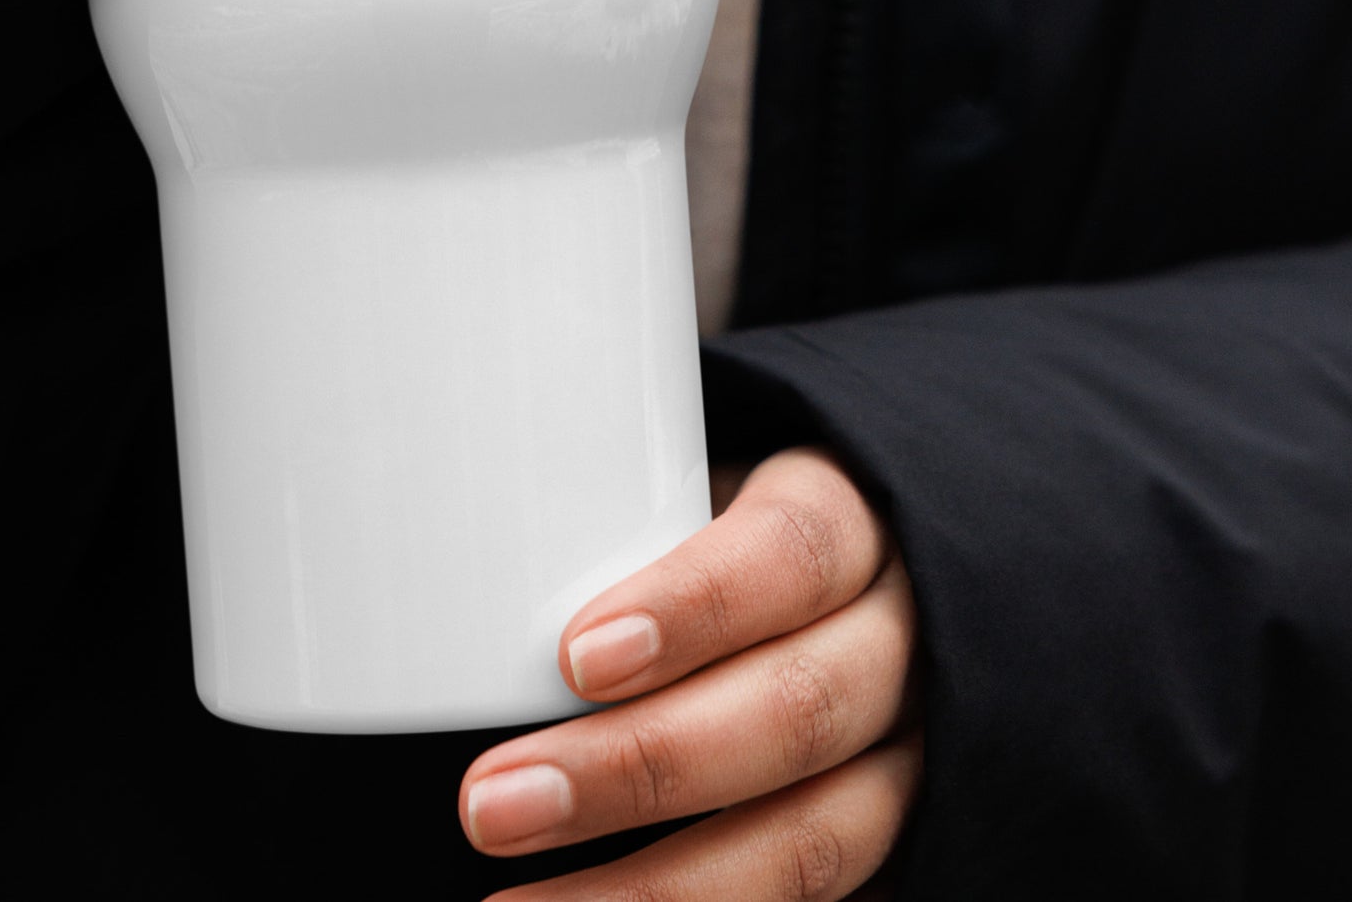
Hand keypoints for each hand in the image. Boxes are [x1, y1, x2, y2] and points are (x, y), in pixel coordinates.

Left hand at [460, 450, 921, 899]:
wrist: (845, 592)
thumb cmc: (721, 531)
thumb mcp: (688, 490)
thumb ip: (611, 521)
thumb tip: (443, 553)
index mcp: (849, 523)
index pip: (791, 554)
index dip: (693, 607)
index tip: (572, 656)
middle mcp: (899, 644)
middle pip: (795, 710)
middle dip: (636, 768)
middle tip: (488, 800)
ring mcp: (908, 761)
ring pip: (813, 840)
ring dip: (658, 888)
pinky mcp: (897, 850)